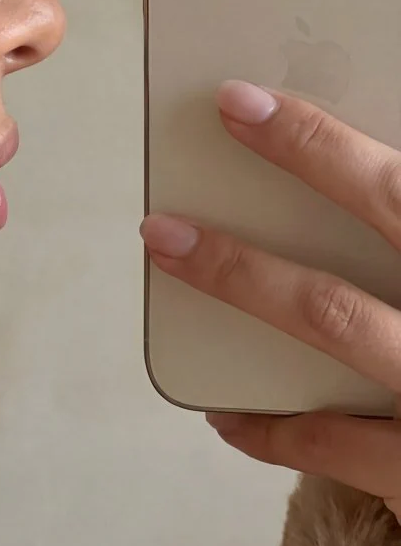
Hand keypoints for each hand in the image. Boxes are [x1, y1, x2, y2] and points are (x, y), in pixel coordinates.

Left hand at [140, 79, 400, 525]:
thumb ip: (398, 221)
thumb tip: (346, 172)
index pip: (400, 185)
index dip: (319, 138)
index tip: (242, 101)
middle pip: (386, 217)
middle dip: (299, 162)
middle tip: (209, 141)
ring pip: (337, 317)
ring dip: (242, 277)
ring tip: (167, 243)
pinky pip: (335, 444)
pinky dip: (271, 425)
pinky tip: (224, 412)